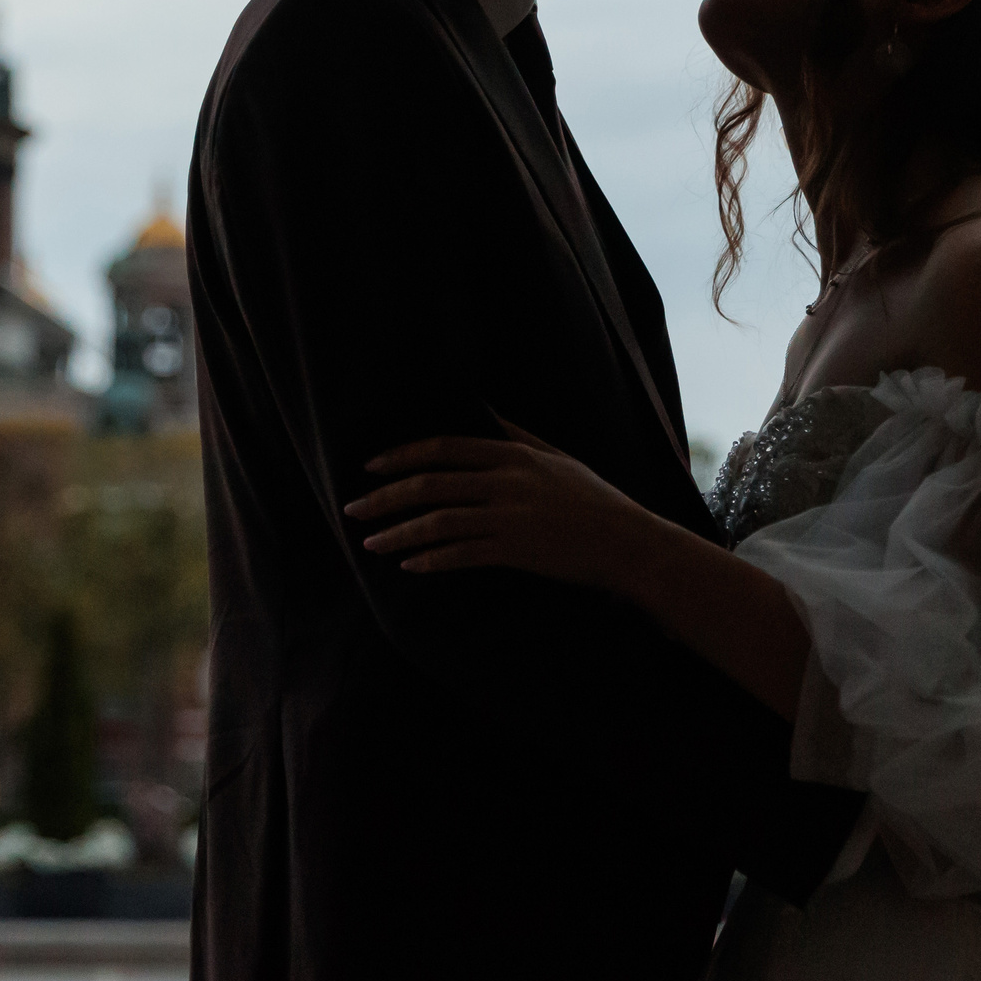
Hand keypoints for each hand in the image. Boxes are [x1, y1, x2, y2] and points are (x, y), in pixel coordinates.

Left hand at [350, 420, 660, 589]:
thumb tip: (483, 414)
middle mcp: (507, 481)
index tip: (371, 467)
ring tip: (370, 543)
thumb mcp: (556, 458)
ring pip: (439, 522)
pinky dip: (431, 560)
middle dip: (385, 496)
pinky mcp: (518, 551)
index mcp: (513, 455)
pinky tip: (408, 566)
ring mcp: (511, 517)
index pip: (444, 448)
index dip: (402, 455)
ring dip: (398, 533)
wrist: (628, 544)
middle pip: (431, 484)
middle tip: (353, 509)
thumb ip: (517, 437)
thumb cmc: (593, 500)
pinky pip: (462, 555)